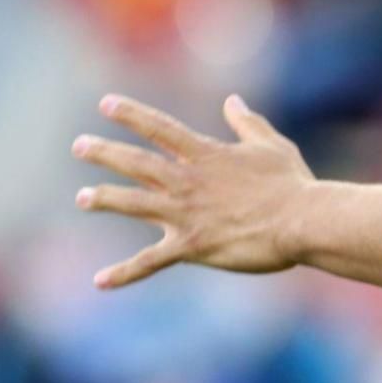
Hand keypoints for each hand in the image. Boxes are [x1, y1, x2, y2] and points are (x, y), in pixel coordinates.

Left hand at [73, 93, 314, 289]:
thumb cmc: (291, 183)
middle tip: (80, 145)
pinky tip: (99, 281)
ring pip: (134, 204)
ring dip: (105, 199)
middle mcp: (187, 181)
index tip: (106, 103)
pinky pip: (149, 262)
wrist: (301, 221)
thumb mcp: (271, 145)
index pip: (160, 129)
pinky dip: (123, 273)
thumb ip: (247, 123)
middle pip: (136, 163)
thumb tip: (232, 101)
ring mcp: (185, 214)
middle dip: (105, 152)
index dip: (131, 115)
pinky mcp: (191, 246)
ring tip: (82, 197)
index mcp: (206, 155)